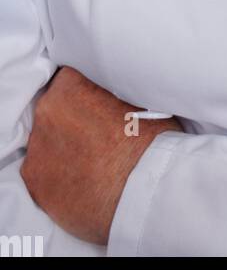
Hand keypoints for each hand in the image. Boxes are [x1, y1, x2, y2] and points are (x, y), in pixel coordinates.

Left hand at [21, 66, 181, 244]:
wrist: (142, 190)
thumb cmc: (148, 140)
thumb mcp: (138, 100)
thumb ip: (114, 93)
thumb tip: (114, 97)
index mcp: (68, 87)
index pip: (68, 79)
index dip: (83, 92)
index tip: (96, 104)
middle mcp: (45, 114)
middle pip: (54, 110)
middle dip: (71, 119)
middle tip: (96, 133)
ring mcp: (37, 151)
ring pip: (46, 143)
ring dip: (63, 148)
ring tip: (90, 161)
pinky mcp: (36, 186)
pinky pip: (43, 175)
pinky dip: (59, 177)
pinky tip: (81, 182)